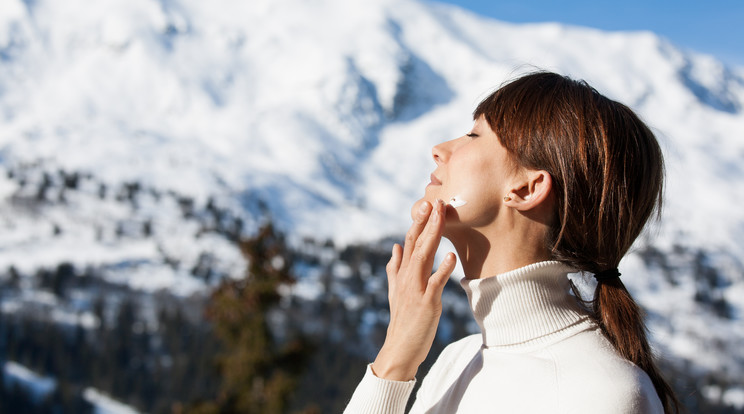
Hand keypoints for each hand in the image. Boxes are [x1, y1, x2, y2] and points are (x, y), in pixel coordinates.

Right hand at [371, 199, 456, 380]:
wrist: (400, 348)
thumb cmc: (402, 320)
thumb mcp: (395, 292)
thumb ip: (394, 268)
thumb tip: (394, 247)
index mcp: (402, 273)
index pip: (409, 242)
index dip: (418, 223)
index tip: (427, 204)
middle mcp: (407, 277)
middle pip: (416, 244)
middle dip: (426, 222)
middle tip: (436, 202)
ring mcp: (415, 289)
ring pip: (423, 257)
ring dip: (433, 236)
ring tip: (441, 218)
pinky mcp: (426, 303)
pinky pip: (435, 283)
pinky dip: (442, 269)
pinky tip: (450, 256)